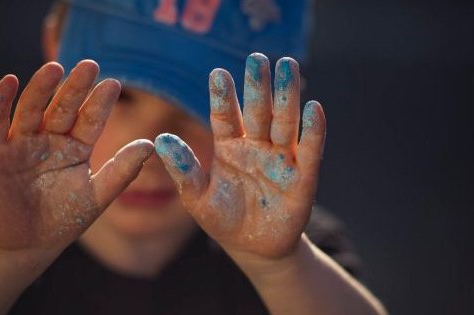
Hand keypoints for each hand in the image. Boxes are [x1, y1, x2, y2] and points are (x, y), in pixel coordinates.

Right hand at [0, 60, 152, 252]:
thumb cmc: (66, 218)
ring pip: (32, 110)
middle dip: (75, 88)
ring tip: (55, 68)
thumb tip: (150, 144)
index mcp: (76, 148)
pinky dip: (0, 104)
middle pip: (63, 108)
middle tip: (90, 65)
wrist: (30, 244)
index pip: (90, 120)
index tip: (114, 83)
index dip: (100, 103)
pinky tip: (10, 82)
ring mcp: (22, 145)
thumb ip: (122, 170)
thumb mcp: (98, 195)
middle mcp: (50, 141)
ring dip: (41, 89)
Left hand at [155, 53, 325, 258]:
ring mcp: (281, 160)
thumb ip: (183, 169)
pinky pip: (310, 151)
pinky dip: (313, 131)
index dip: (223, 96)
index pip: (226, 116)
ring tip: (288, 66)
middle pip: (259, 111)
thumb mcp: (197, 198)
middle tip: (258, 58)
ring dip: (287, 96)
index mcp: (230, 148)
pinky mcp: (303, 178)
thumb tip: (160, 139)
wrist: (253, 248)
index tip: (217, 73)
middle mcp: (256, 147)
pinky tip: (313, 109)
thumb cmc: (223, 220)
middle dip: (258, 86)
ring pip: (285, 123)